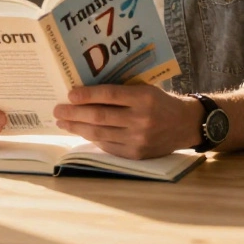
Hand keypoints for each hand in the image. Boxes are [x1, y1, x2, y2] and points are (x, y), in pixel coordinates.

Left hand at [54, 84, 200, 158]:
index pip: (110, 94)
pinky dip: (92, 138)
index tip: (70, 94)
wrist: (185, 125)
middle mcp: (141, 118)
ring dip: (77, 128)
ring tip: (63, 123)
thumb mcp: (146, 90)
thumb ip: (122, 92)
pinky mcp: (135, 153)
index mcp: (144, 98)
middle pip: (100, 116)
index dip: (87, 95)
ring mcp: (138, 138)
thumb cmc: (161, 103)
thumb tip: (88, 94)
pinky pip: (107, 146)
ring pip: (99, 133)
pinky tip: (81, 132)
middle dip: (74, 113)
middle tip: (58, 110)